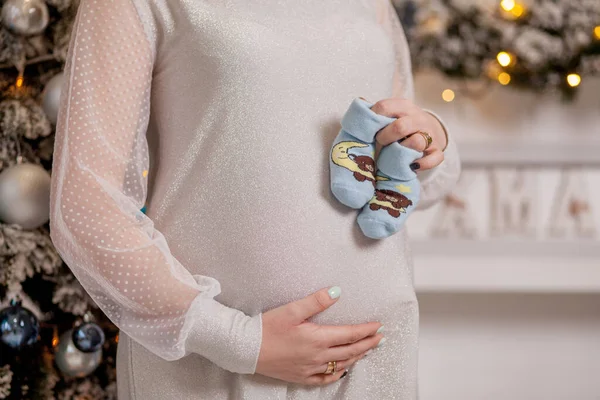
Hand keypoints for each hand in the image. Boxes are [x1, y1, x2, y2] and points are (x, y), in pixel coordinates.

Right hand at [255, 286, 383, 384]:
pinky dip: (337, 374)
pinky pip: (325, 379)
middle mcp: (317, 356)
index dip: (366, 330)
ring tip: (366, 351)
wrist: (246, 348)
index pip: (349, 334)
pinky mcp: (300, 376)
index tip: (379, 326)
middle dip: (367, 344)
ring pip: (340, 365)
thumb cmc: (267, 327)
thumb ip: (316, 301)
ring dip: (356, 357)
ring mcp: (309, 369)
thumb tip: (337, 292)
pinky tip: (342, 371)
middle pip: (350, 351)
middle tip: (380, 338)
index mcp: (317, 338)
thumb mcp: (292, 310)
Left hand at [369, 97, 446, 170]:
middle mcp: (418, 119)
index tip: (366, 130)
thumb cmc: (403, 124)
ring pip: (417, 142)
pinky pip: (433, 159)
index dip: (372, 120)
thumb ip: (377, 117)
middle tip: (379, 143)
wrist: (431, 131)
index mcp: (404, 106)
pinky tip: (412, 166)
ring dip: (402, 151)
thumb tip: (354, 123)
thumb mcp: (392, 115)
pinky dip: (422, 164)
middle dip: (385, 137)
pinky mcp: (437, 151)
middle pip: (400, 126)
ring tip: (395, 155)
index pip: (384, 107)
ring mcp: (430, 135)